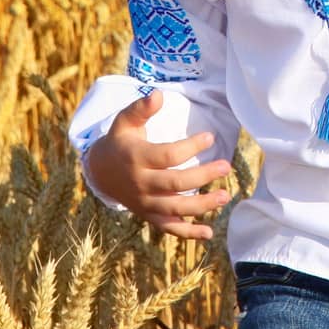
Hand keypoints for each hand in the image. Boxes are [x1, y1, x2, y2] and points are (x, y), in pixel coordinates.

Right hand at [86, 90, 232, 239]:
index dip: (191, 146)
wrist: (101, 171)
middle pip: (176, 183)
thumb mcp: (125, 121)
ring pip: (175, 209)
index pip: (168, 155)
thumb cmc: (120, 140)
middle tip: (227, 165)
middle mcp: (141, 183)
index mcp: (136, 157)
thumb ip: (141, 108)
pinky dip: (189, 233)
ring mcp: (145, 202)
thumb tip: (159, 94)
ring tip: (226, 196)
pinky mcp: (149, 215)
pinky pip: (169, 228)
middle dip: (204, 175)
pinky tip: (209, 234)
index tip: (211, 137)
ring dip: (202, 205)